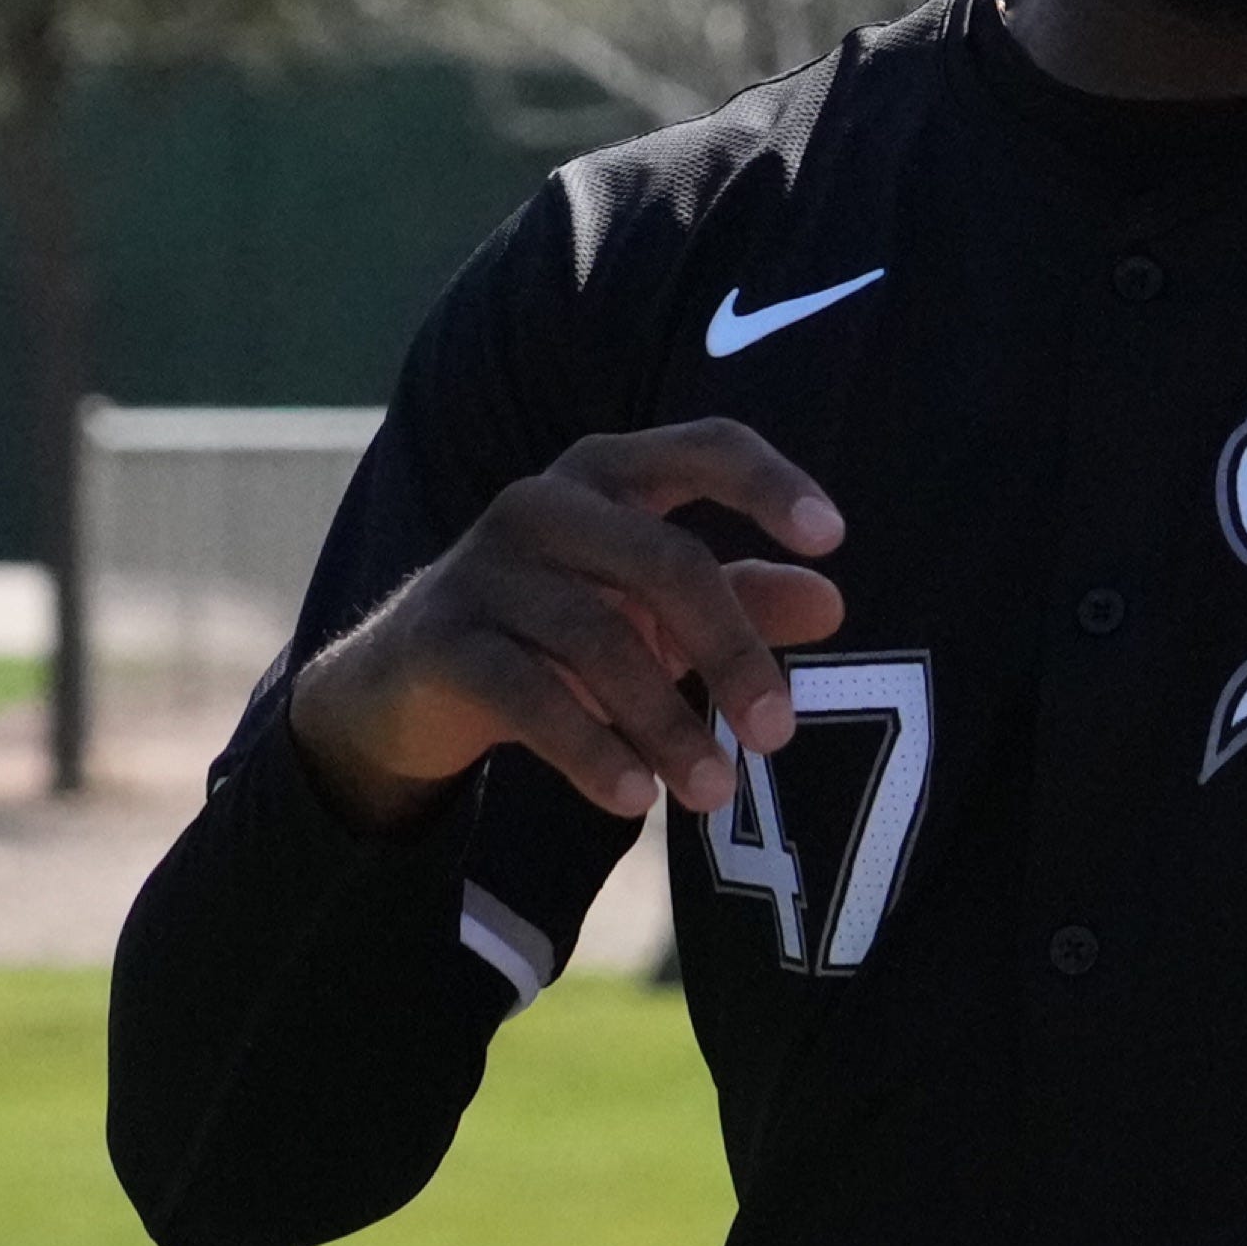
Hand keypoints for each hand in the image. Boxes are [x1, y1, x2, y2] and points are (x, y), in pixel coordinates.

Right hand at [287, 423, 845, 833]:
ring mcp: (486, 568)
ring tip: (715, 792)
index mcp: (608, 475)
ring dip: (666, 724)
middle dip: (731, 650)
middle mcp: (545, 503)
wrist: (412, 680)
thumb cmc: (561, 625)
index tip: (834, 537)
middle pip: (664, 560)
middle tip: (780, 734)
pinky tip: (636, 798)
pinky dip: (590, 751)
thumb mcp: (655, 610)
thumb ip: (741, 597)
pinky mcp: (442, 640)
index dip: (768, 482)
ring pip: (598, 638)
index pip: (703, 447)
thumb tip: (830, 603)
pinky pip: (528, 694)